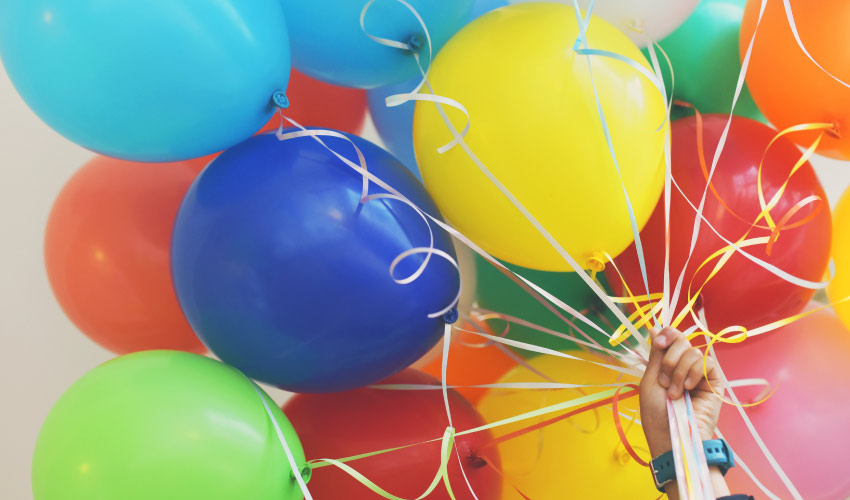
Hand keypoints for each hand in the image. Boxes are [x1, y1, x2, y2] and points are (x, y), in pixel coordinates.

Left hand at [639, 327, 723, 457]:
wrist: (673, 437)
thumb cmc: (657, 415)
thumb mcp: (651, 380)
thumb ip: (656, 354)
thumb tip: (655, 328)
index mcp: (668, 365)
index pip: (672, 338)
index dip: (667, 334)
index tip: (658, 342)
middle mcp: (684, 367)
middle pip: (682, 340)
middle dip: (669, 358)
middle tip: (663, 381)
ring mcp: (700, 374)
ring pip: (693, 351)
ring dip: (678, 371)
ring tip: (674, 393)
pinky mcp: (714, 382)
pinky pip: (706, 362)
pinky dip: (693, 372)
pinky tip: (689, 388)